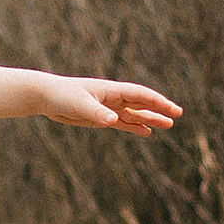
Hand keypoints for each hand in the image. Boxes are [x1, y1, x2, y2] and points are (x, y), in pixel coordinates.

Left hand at [49, 78, 182, 135]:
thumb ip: (97, 112)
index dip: (159, 102)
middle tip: (178, 115)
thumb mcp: (80, 105)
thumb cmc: (62, 96)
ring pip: (134, 114)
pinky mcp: (99, 117)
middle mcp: (113, 98)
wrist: (46, 97)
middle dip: (160, 109)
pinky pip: (122, 123)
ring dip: (150, 119)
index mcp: (112, 91)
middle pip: (142, 104)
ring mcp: (107, 108)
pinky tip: (146, 132)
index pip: (141, 96)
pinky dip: (134, 127)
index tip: (174, 110)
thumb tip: (113, 120)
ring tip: (168, 125)